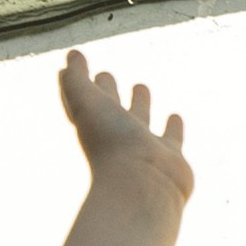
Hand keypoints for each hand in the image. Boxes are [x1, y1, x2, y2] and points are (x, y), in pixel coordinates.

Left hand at [59, 52, 193, 223]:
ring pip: (141, 120)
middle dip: (108, 90)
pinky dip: (174, 127)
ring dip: (140, 104)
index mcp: (95, 124)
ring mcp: (144, 148)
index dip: (79, 80)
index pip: (84, 97)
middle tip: (105, 74)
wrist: (142, 189)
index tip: (76, 61)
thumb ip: (76, 80)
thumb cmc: (111, 146)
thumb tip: (70, 56)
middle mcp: (117, 136)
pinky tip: (175, 117)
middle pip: (110, 108)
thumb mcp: (87, 104)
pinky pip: (172, 138)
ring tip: (140, 87)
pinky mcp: (171, 158)